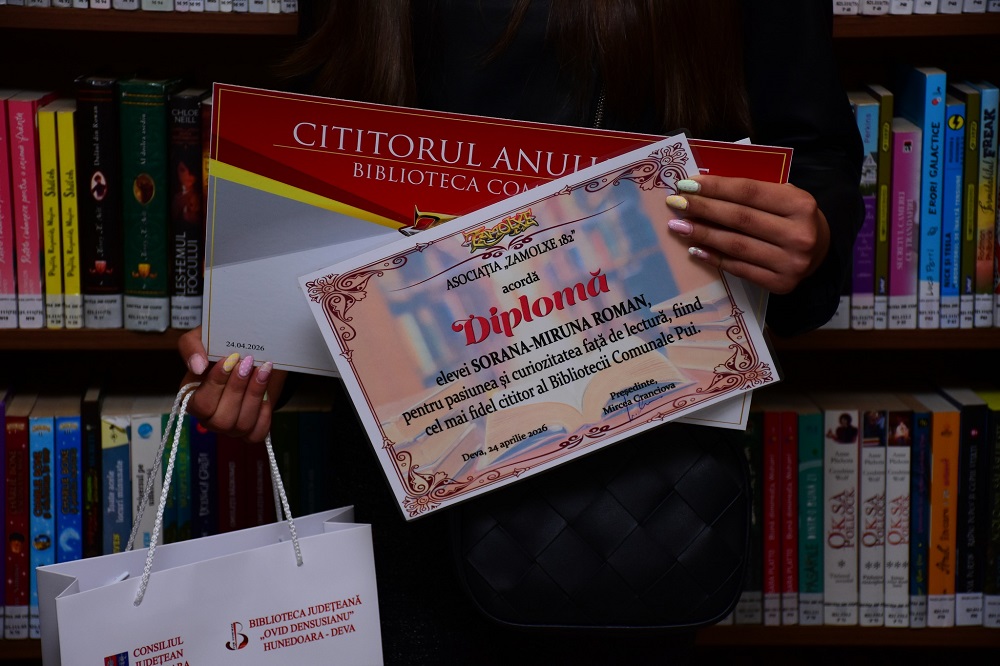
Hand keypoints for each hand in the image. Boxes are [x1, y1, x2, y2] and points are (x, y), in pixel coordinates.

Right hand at [178, 326, 286, 442]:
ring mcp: (231, 427)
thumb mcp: (203, 338)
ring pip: (242, 425)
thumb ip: (192, 347)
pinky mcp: (251, 431)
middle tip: (249, 361)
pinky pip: (258, 432)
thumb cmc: (222, 348)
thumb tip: (197, 366)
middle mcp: (209, 418)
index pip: (201, 404)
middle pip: (221, 419)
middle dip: (237, 388)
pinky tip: (268, 391)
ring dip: (255, 395)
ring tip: (264, 369)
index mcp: (192, 398)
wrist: (251, 354)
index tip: (231, 358)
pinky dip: (265, 412)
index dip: (216, 383)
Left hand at [664, 175, 829, 294]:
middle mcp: (799, 234)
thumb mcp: (782, 195)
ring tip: (678, 226)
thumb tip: (701, 188)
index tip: (686, 184)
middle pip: (740, 218)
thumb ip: (750, 191)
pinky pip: (739, 269)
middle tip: (675, 204)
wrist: (820, 249)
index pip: (749, 192)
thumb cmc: (791, 216)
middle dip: (703, 209)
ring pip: (736, 245)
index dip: (715, 188)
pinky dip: (714, 258)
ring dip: (702, 235)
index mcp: (800, 204)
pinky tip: (694, 249)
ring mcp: (791, 262)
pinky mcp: (781, 284)